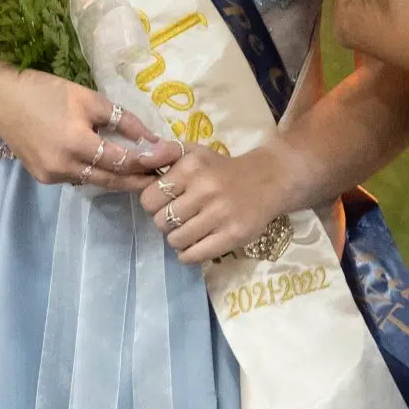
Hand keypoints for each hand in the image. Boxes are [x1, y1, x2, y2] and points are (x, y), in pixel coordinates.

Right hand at [0, 64, 163, 192]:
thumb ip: (123, 120)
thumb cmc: (45, 91)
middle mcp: (64, 167)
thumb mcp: (89, 98)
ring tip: (145, 172)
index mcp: (76, 144)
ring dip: (121, 179)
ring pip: (96, 182)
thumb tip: (152, 138)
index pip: (122, 161)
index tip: (174, 155)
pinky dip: (98, 174)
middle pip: (112, 180)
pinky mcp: (43, 177)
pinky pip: (79, 179)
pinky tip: (112, 167)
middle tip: (166, 174)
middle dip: (140, 179)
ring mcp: (51, 176)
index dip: (150, 160)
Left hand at [141, 141, 298, 263]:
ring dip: (179, 238)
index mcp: (192, 167)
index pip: (149, 199)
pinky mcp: (233, 236)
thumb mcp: (194, 152)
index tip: (168, 201)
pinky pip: (193, 256)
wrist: (268, 180)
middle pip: (160, 222)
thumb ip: (165, 152)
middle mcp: (206, 189)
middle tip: (182, 215)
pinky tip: (197, 243)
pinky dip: (189, 254)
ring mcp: (221, 215)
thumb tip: (139, 159)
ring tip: (192, 228)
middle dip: (167, 221)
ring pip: (175, 240)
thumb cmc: (222, 169)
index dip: (154, 203)